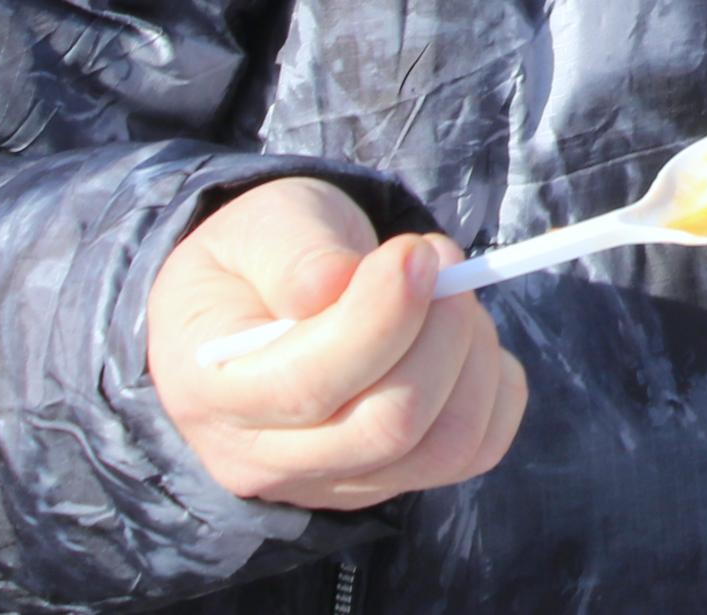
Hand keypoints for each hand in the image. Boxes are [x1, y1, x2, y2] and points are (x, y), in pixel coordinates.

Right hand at [150, 179, 529, 512]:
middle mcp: (263, 457)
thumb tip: (334, 285)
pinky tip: (464, 339)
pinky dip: (494, 386)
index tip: (415, 251)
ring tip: (452, 295)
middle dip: (441, 333)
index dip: (382, 316)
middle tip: (443, 261)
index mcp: (211, 388)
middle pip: (387, 426)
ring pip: (444, 446)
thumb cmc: (263, 257)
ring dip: (473, 356)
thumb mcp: (263, 225)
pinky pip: (474, 451)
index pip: (308, 383)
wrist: (265, 300)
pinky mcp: (386, 481)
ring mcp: (329, 481)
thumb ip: (294, 251)